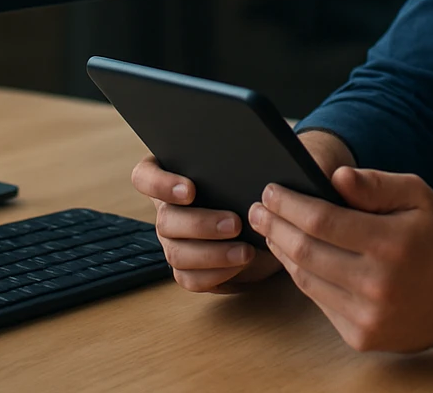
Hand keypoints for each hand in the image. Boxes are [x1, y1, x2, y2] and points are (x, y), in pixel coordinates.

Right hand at [130, 130, 354, 293]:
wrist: (275, 208)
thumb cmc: (269, 175)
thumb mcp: (273, 159)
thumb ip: (272, 154)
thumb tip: (287, 159)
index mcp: (172, 172)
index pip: (145, 176)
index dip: (162, 184)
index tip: (192, 188)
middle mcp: (167, 208)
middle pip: (164, 220)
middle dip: (199, 224)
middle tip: (234, 223)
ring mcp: (175, 240)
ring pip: (175, 253)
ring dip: (210, 254)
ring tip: (245, 251)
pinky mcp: (190, 267)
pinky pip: (189, 278)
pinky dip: (213, 274)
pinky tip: (239, 266)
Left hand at [248, 166, 432, 351]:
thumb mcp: (418, 195)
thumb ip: (375, 184)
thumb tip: (334, 176)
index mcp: (391, 244)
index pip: (321, 220)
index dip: (289, 203)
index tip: (271, 189)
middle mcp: (378, 285)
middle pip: (305, 251)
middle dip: (274, 226)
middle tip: (257, 209)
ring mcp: (369, 317)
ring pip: (306, 280)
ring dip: (282, 252)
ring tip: (270, 230)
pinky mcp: (363, 337)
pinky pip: (320, 302)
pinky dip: (304, 277)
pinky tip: (296, 258)